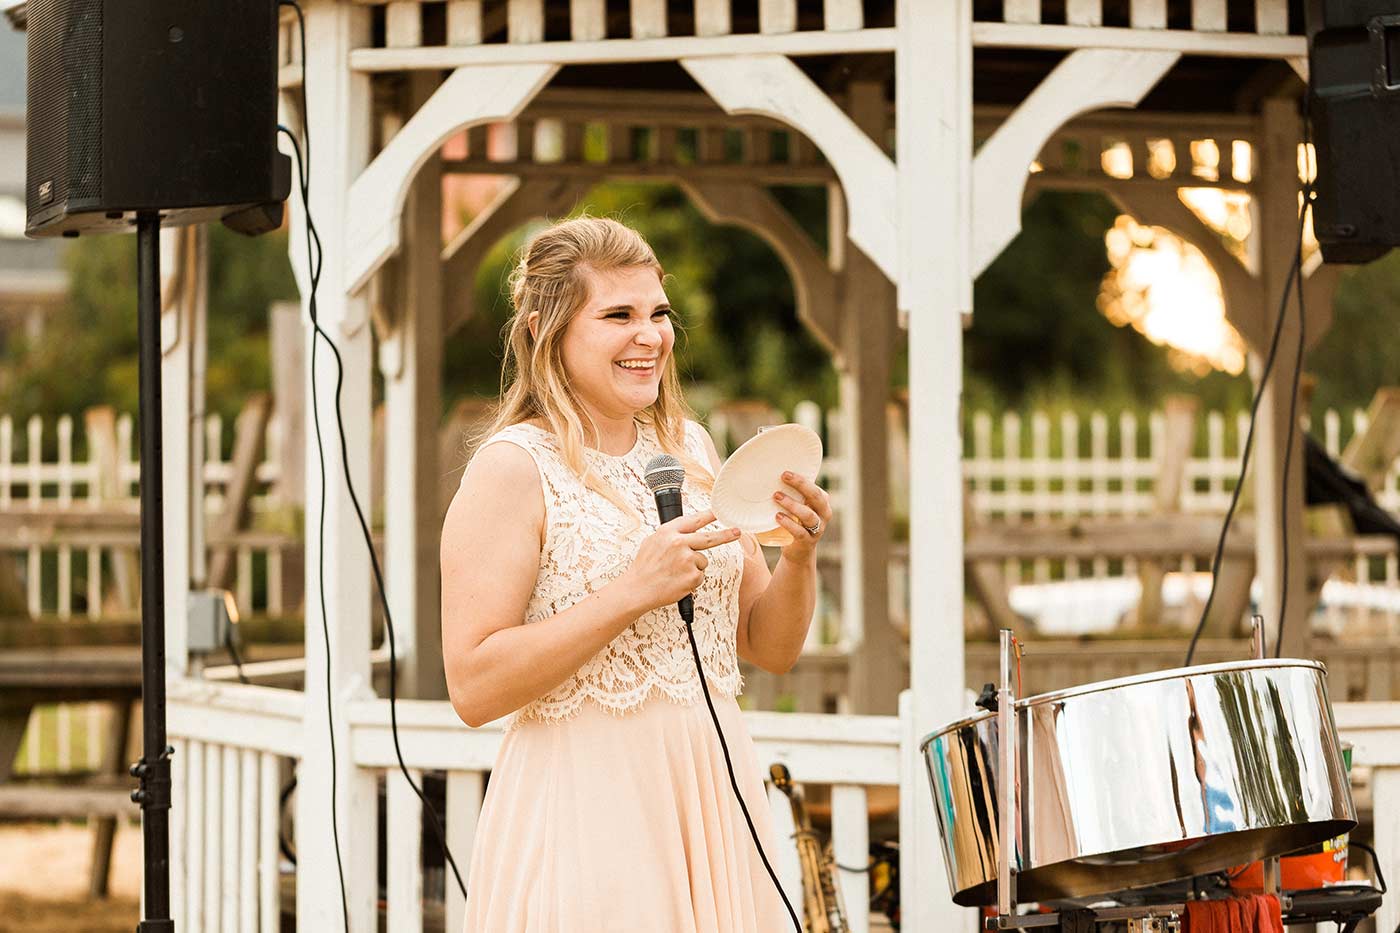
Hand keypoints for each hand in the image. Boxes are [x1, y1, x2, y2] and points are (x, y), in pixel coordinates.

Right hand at [619, 510, 741, 615]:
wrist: (638, 589)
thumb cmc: (644, 568)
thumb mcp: (652, 542)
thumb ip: (670, 536)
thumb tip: (684, 533)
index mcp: (668, 532)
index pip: (693, 520)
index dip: (708, 515)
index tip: (719, 511)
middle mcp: (679, 543)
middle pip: (710, 538)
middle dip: (726, 535)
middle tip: (737, 532)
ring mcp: (687, 559)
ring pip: (702, 561)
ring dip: (694, 568)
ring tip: (675, 573)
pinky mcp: (693, 576)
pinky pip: (700, 576)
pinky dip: (692, 581)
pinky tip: (677, 582)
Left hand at [772, 472, 831, 564]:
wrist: (798, 551)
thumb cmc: (795, 522)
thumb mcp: (797, 507)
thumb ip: (792, 494)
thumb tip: (767, 476)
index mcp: (822, 502)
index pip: (815, 488)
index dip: (802, 479)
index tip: (785, 473)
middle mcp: (824, 514)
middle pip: (816, 496)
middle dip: (800, 485)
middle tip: (783, 477)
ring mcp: (818, 529)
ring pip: (808, 515)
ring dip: (792, 504)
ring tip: (776, 496)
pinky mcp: (808, 541)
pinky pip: (800, 532)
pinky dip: (789, 523)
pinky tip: (778, 516)